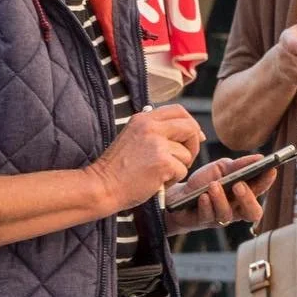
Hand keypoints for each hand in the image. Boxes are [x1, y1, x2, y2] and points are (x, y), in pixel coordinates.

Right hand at [87, 104, 202, 213]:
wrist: (102, 186)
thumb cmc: (117, 168)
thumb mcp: (133, 138)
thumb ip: (156, 131)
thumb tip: (192, 133)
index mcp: (143, 119)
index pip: (178, 111)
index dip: (191, 124)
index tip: (194, 137)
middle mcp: (150, 127)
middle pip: (190, 128)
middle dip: (193, 145)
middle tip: (183, 159)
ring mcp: (157, 144)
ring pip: (187, 154)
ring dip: (178, 167)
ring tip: (158, 174)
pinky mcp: (163, 162)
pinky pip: (182, 170)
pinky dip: (172, 180)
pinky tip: (156, 182)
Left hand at [165, 155, 278, 233]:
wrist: (180, 194)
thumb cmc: (205, 181)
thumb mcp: (222, 168)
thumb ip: (240, 164)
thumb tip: (260, 157)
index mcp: (244, 194)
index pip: (261, 189)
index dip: (267, 182)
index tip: (270, 169)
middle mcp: (236, 209)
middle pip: (252, 213)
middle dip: (248, 199)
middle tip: (239, 184)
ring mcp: (220, 218)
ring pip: (227, 215)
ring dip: (221, 199)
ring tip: (214, 185)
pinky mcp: (204, 221)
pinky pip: (208, 216)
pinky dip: (206, 205)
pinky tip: (202, 197)